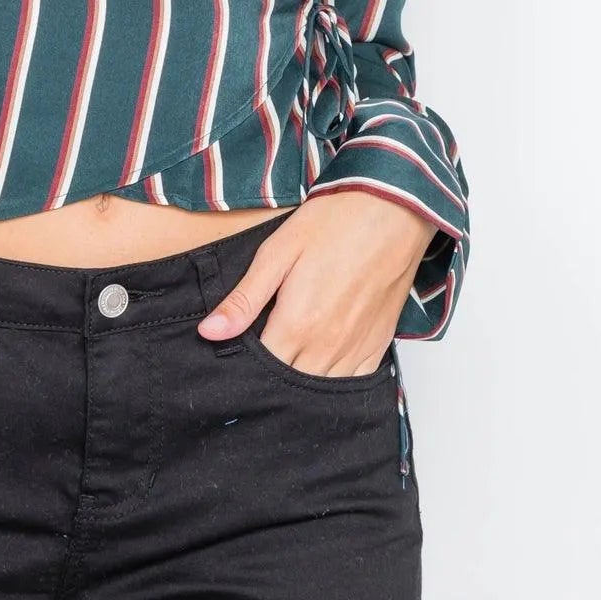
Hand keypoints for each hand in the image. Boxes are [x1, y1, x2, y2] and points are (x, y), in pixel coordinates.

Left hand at [197, 190, 436, 375]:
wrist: (391, 209)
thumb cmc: (333, 224)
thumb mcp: (277, 253)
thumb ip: (245, 299)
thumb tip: (209, 333)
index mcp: (297, 325)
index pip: (262, 370)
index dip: (245, 368)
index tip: (236, 359)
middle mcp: (327, 346)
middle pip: (290, 385)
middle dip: (271, 380)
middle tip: (260, 360)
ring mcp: (356, 348)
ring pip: (321, 389)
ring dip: (302, 382)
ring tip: (289, 362)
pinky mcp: (379, 343)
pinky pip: (355, 382)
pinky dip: (336, 381)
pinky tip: (323, 366)